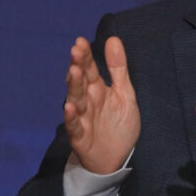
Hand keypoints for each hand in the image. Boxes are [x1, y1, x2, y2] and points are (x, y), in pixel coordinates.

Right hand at [63, 36, 140, 173]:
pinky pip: (74, 126)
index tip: (80, 41)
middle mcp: (87, 102)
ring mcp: (82, 119)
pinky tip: (70, 106)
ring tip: (74, 71)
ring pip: (75, 100)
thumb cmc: (118, 123)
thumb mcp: (125, 93)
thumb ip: (118, 68)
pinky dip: (71, 117)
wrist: (117, 157)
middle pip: (80, 82)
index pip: (90, 69)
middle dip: (78, 66)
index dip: (86, 56)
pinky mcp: (81, 137)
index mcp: (97, 90)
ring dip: (74, 87)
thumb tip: (113, 39)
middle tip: (76, 51)